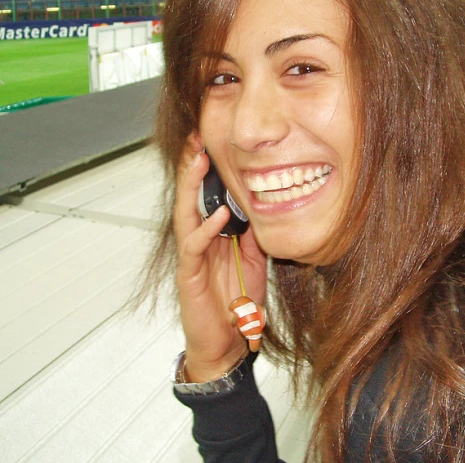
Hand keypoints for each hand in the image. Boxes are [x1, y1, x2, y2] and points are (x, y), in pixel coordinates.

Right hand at [173, 136, 266, 381]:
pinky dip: (205, 228)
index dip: (208, 169)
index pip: (206, 194)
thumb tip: (260, 207)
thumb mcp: (254, 261)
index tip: (212, 140)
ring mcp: (191, 256)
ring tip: (199, 161)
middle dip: (192, 167)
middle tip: (196, 138)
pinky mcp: (188, 274)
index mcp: (213, 235)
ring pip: (185, 213)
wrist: (227, 344)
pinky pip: (194, 246)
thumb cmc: (237, 303)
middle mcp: (199, 240)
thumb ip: (253, 235)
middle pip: (190, 196)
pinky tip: (217, 213)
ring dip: (190, 187)